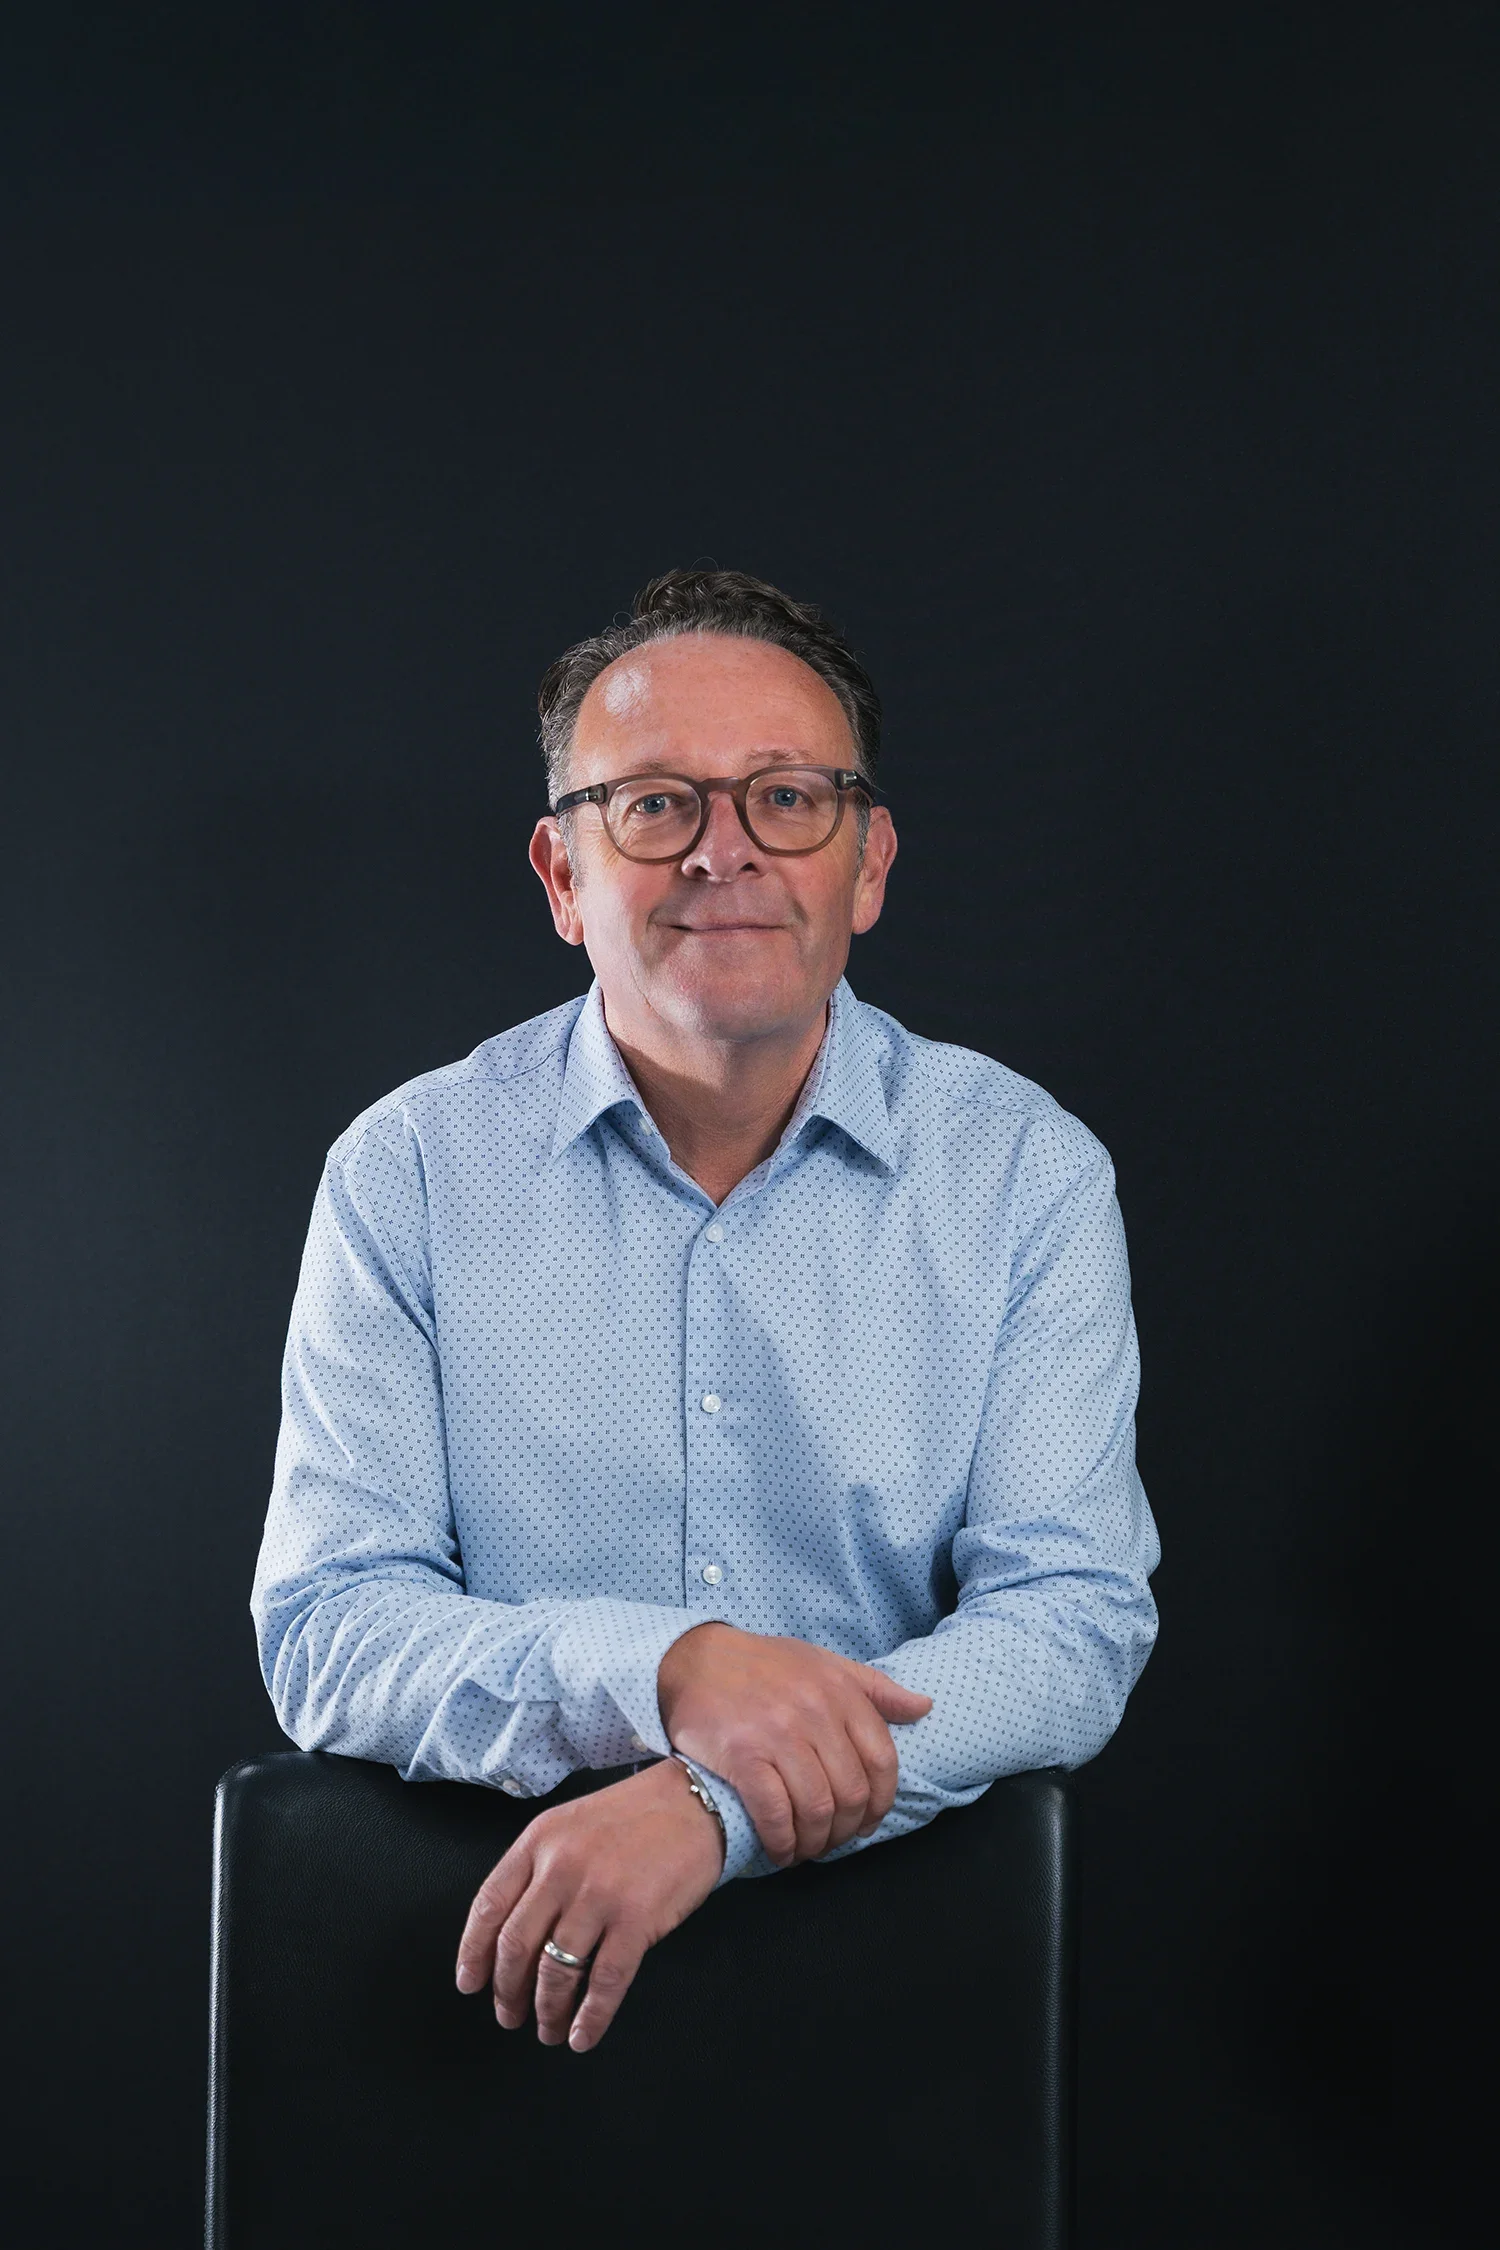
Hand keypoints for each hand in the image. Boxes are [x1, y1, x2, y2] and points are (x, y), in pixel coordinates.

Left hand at [453, 1759, 723, 2051]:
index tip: (470, 1984)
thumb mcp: (571, 1824)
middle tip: (509, 2016)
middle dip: (507, 1991)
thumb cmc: (634, 1815)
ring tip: (547, 2031)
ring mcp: (599, 1895)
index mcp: (539, 1841)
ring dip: (546, 2011)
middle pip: (517, 1946)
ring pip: (556, 1971)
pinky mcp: (637, 1919)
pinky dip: (589, 2017)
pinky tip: (582, 2035)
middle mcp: (561, 1868)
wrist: (695, 1801)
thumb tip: (514, 1931)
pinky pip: (604, 1982)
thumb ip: (540, 1867)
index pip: (489, 1906)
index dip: (473, 1953)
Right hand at [657, 1623, 931, 1866]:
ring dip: (815, 1842)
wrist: (697, 1659)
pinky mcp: (743, 1755)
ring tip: (805, 1849)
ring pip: (818, 1809)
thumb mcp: (825, 1664)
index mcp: (840, 1692)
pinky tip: (780, 1850)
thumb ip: (876, 1689)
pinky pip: (775, 1813)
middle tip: (831, 1841)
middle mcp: (815, 1713)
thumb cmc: (765, 1665)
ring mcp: (779, 1735)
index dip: (881, 1803)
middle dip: (846, 1830)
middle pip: (852, 1793)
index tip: (866, 1823)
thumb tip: (925, 1707)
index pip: (882, 1762)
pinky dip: (782, 1842)